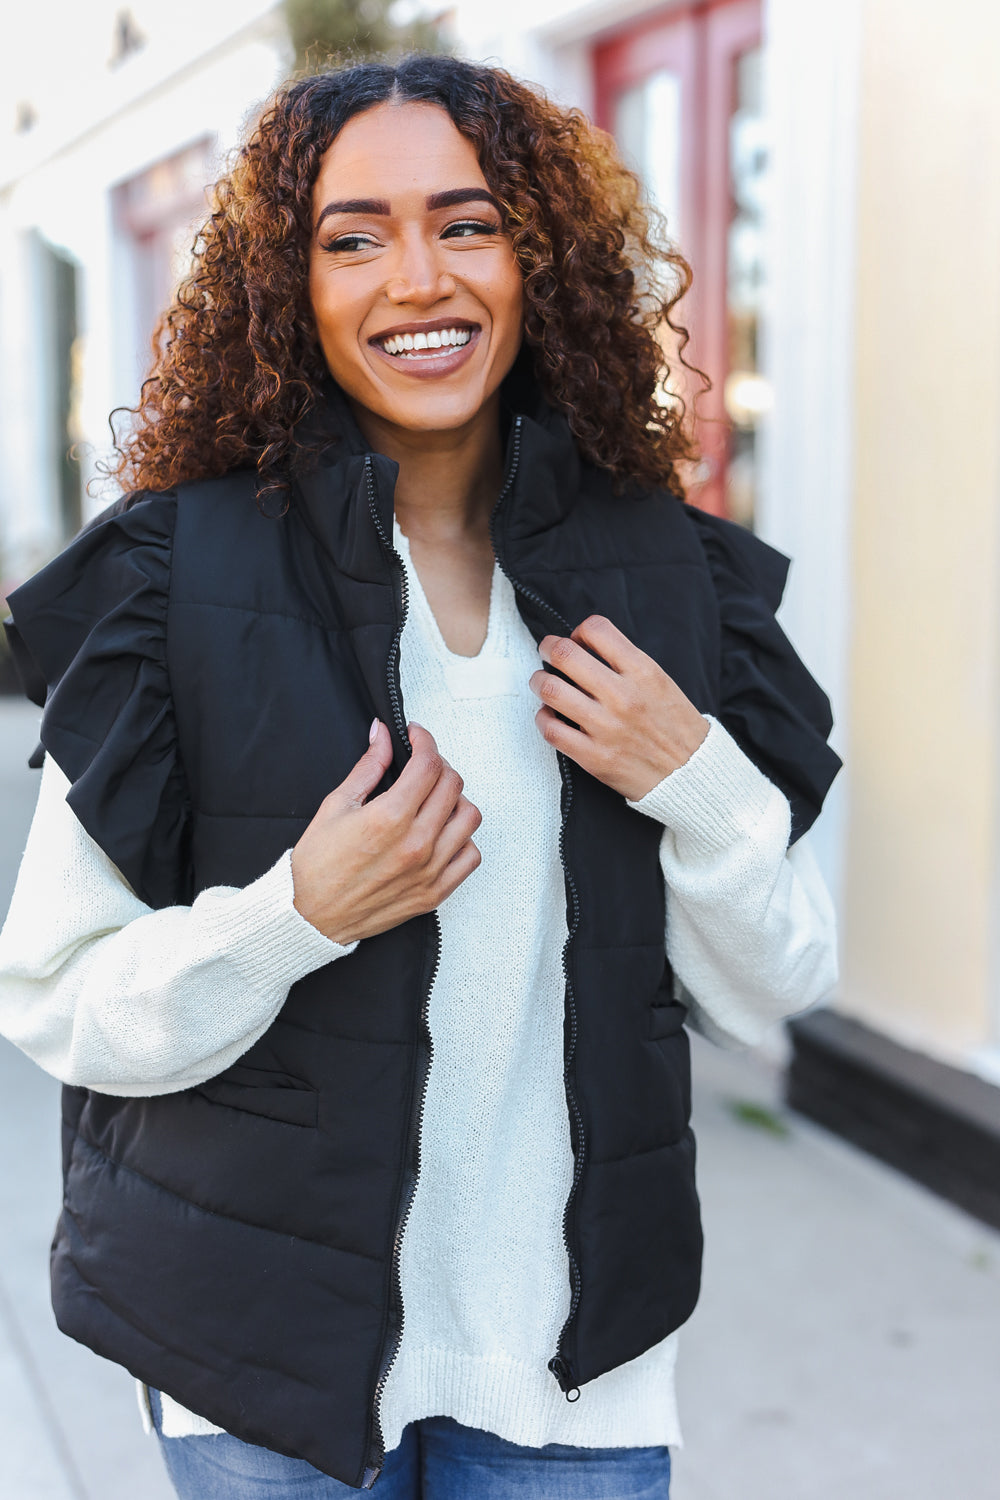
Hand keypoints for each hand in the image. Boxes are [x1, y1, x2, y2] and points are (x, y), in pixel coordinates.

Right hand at [290, 722, 481, 943]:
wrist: (311, 916)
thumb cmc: (318, 868)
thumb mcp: (336, 806)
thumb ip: (367, 767)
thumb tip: (382, 737)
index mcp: (390, 818)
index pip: (428, 764)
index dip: (424, 740)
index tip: (416, 737)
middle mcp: (416, 843)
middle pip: (452, 785)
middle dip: (438, 764)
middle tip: (420, 765)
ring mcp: (429, 869)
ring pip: (469, 817)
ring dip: (455, 800)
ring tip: (434, 799)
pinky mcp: (435, 892)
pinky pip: (470, 856)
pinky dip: (463, 839)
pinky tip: (442, 833)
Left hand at [528, 615, 708, 801]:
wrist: (692, 774)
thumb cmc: (675, 727)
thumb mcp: (661, 682)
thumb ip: (626, 663)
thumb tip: (585, 646)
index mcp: (643, 672)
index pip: (596, 630)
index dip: (580, 631)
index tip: (578, 640)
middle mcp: (623, 696)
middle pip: (565, 654)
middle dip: (548, 648)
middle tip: (547, 651)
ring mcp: (606, 728)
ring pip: (550, 690)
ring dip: (540, 682)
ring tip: (543, 683)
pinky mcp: (594, 757)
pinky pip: (551, 729)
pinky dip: (543, 717)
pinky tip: (550, 715)